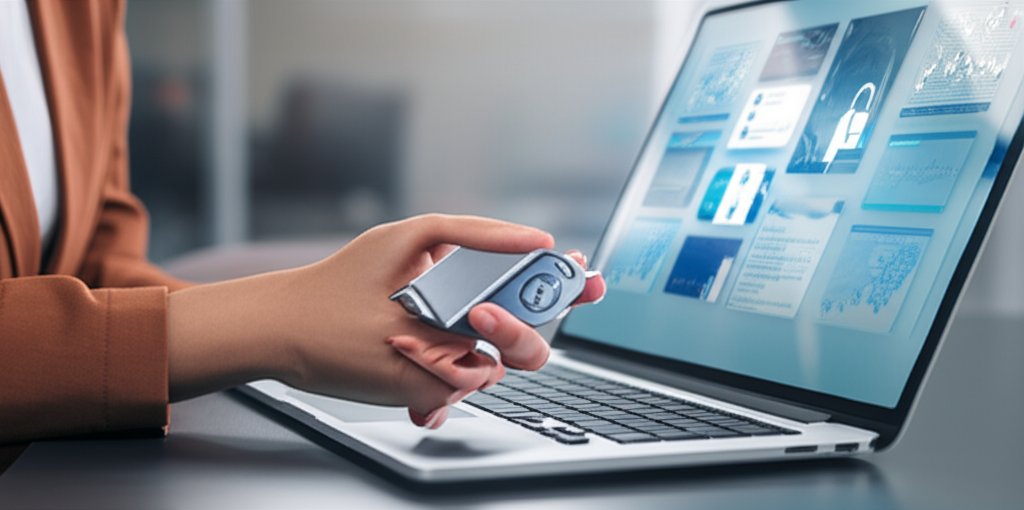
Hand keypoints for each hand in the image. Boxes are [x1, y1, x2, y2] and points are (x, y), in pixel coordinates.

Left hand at [166, 214, 604, 429]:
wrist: (266, 336)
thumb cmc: (318, 318)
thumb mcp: (393, 338)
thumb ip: (453, 361)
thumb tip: (492, 370)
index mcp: (433, 248)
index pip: (504, 247)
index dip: (546, 263)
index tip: (578, 271)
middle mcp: (436, 277)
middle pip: (506, 298)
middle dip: (516, 327)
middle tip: (498, 332)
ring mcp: (428, 309)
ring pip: (478, 341)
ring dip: (469, 371)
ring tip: (435, 389)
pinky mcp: (416, 338)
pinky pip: (448, 362)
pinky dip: (441, 386)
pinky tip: (424, 408)